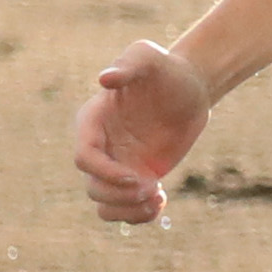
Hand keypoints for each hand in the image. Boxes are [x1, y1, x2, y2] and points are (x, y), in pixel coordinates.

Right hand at [73, 38, 210, 224]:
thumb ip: (127, 65)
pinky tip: (162, 200)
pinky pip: (125, 208)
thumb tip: (104, 79)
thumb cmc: (165, 68)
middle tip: (152, 187)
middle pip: (93, 188)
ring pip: (104, 204)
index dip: (106, 173)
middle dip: (120, 196)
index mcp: (93, 122)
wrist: (188, 86)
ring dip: (127, 211)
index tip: (136, 177)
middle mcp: (101, 147)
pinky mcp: (136, 176)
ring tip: (157, 198)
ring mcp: (117, 164)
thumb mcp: (148, 57)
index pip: (84, 158)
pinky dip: (139, 214)